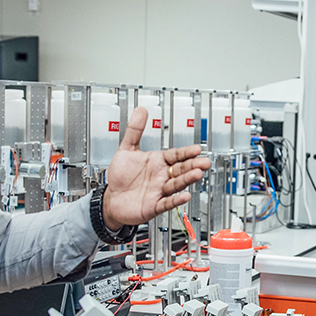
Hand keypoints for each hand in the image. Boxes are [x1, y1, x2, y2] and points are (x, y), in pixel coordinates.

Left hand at [102, 107, 210, 229]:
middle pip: (181, 169)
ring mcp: (159, 191)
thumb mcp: (127, 149)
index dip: (186, 152)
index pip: (176, 155)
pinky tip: (185, 196)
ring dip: (187, 180)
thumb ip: (135, 130)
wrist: (111, 198)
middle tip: (204, 161)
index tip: (197, 148)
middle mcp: (161, 176)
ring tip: (197, 174)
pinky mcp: (154, 205)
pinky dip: (176, 200)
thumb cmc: (121, 176)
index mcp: (158, 162)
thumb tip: (141, 110)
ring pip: (176, 184)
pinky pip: (167, 202)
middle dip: (193, 165)